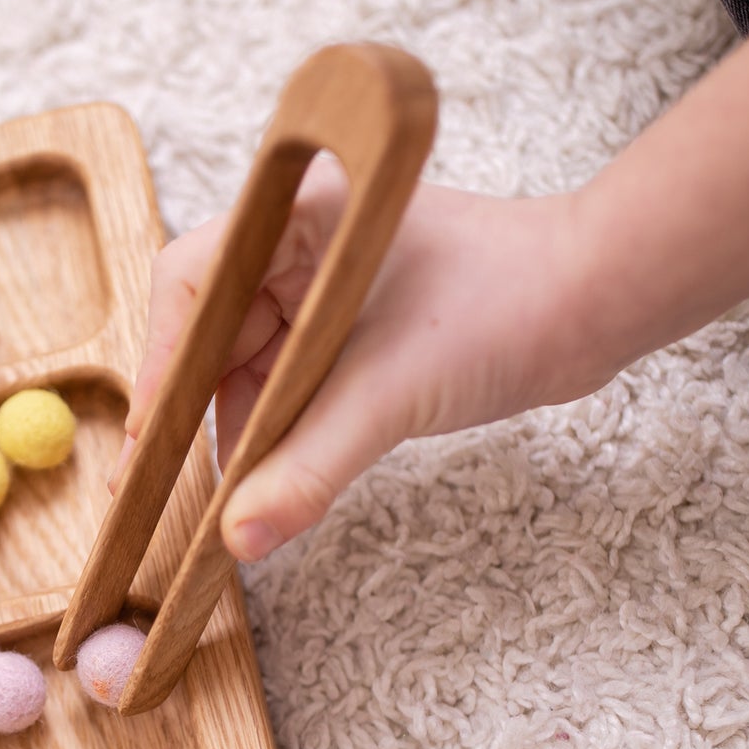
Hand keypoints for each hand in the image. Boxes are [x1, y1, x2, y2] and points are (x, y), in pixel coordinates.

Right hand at [114, 159, 597, 562]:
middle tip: (166, 493)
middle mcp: (297, 239)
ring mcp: (321, 282)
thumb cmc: (512, 305)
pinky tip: (268, 485)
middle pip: (209, 330)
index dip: (160, 365)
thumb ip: (309, 468)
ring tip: (221, 504)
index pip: (191, 281)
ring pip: (247, 364)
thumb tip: (239, 538)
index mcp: (296, 210)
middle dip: (195, 413)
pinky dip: (277, 433)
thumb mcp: (395, 394)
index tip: (147, 441)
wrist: (602, 301)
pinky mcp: (348, 325)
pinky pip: (287, 381)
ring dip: (238, 432)